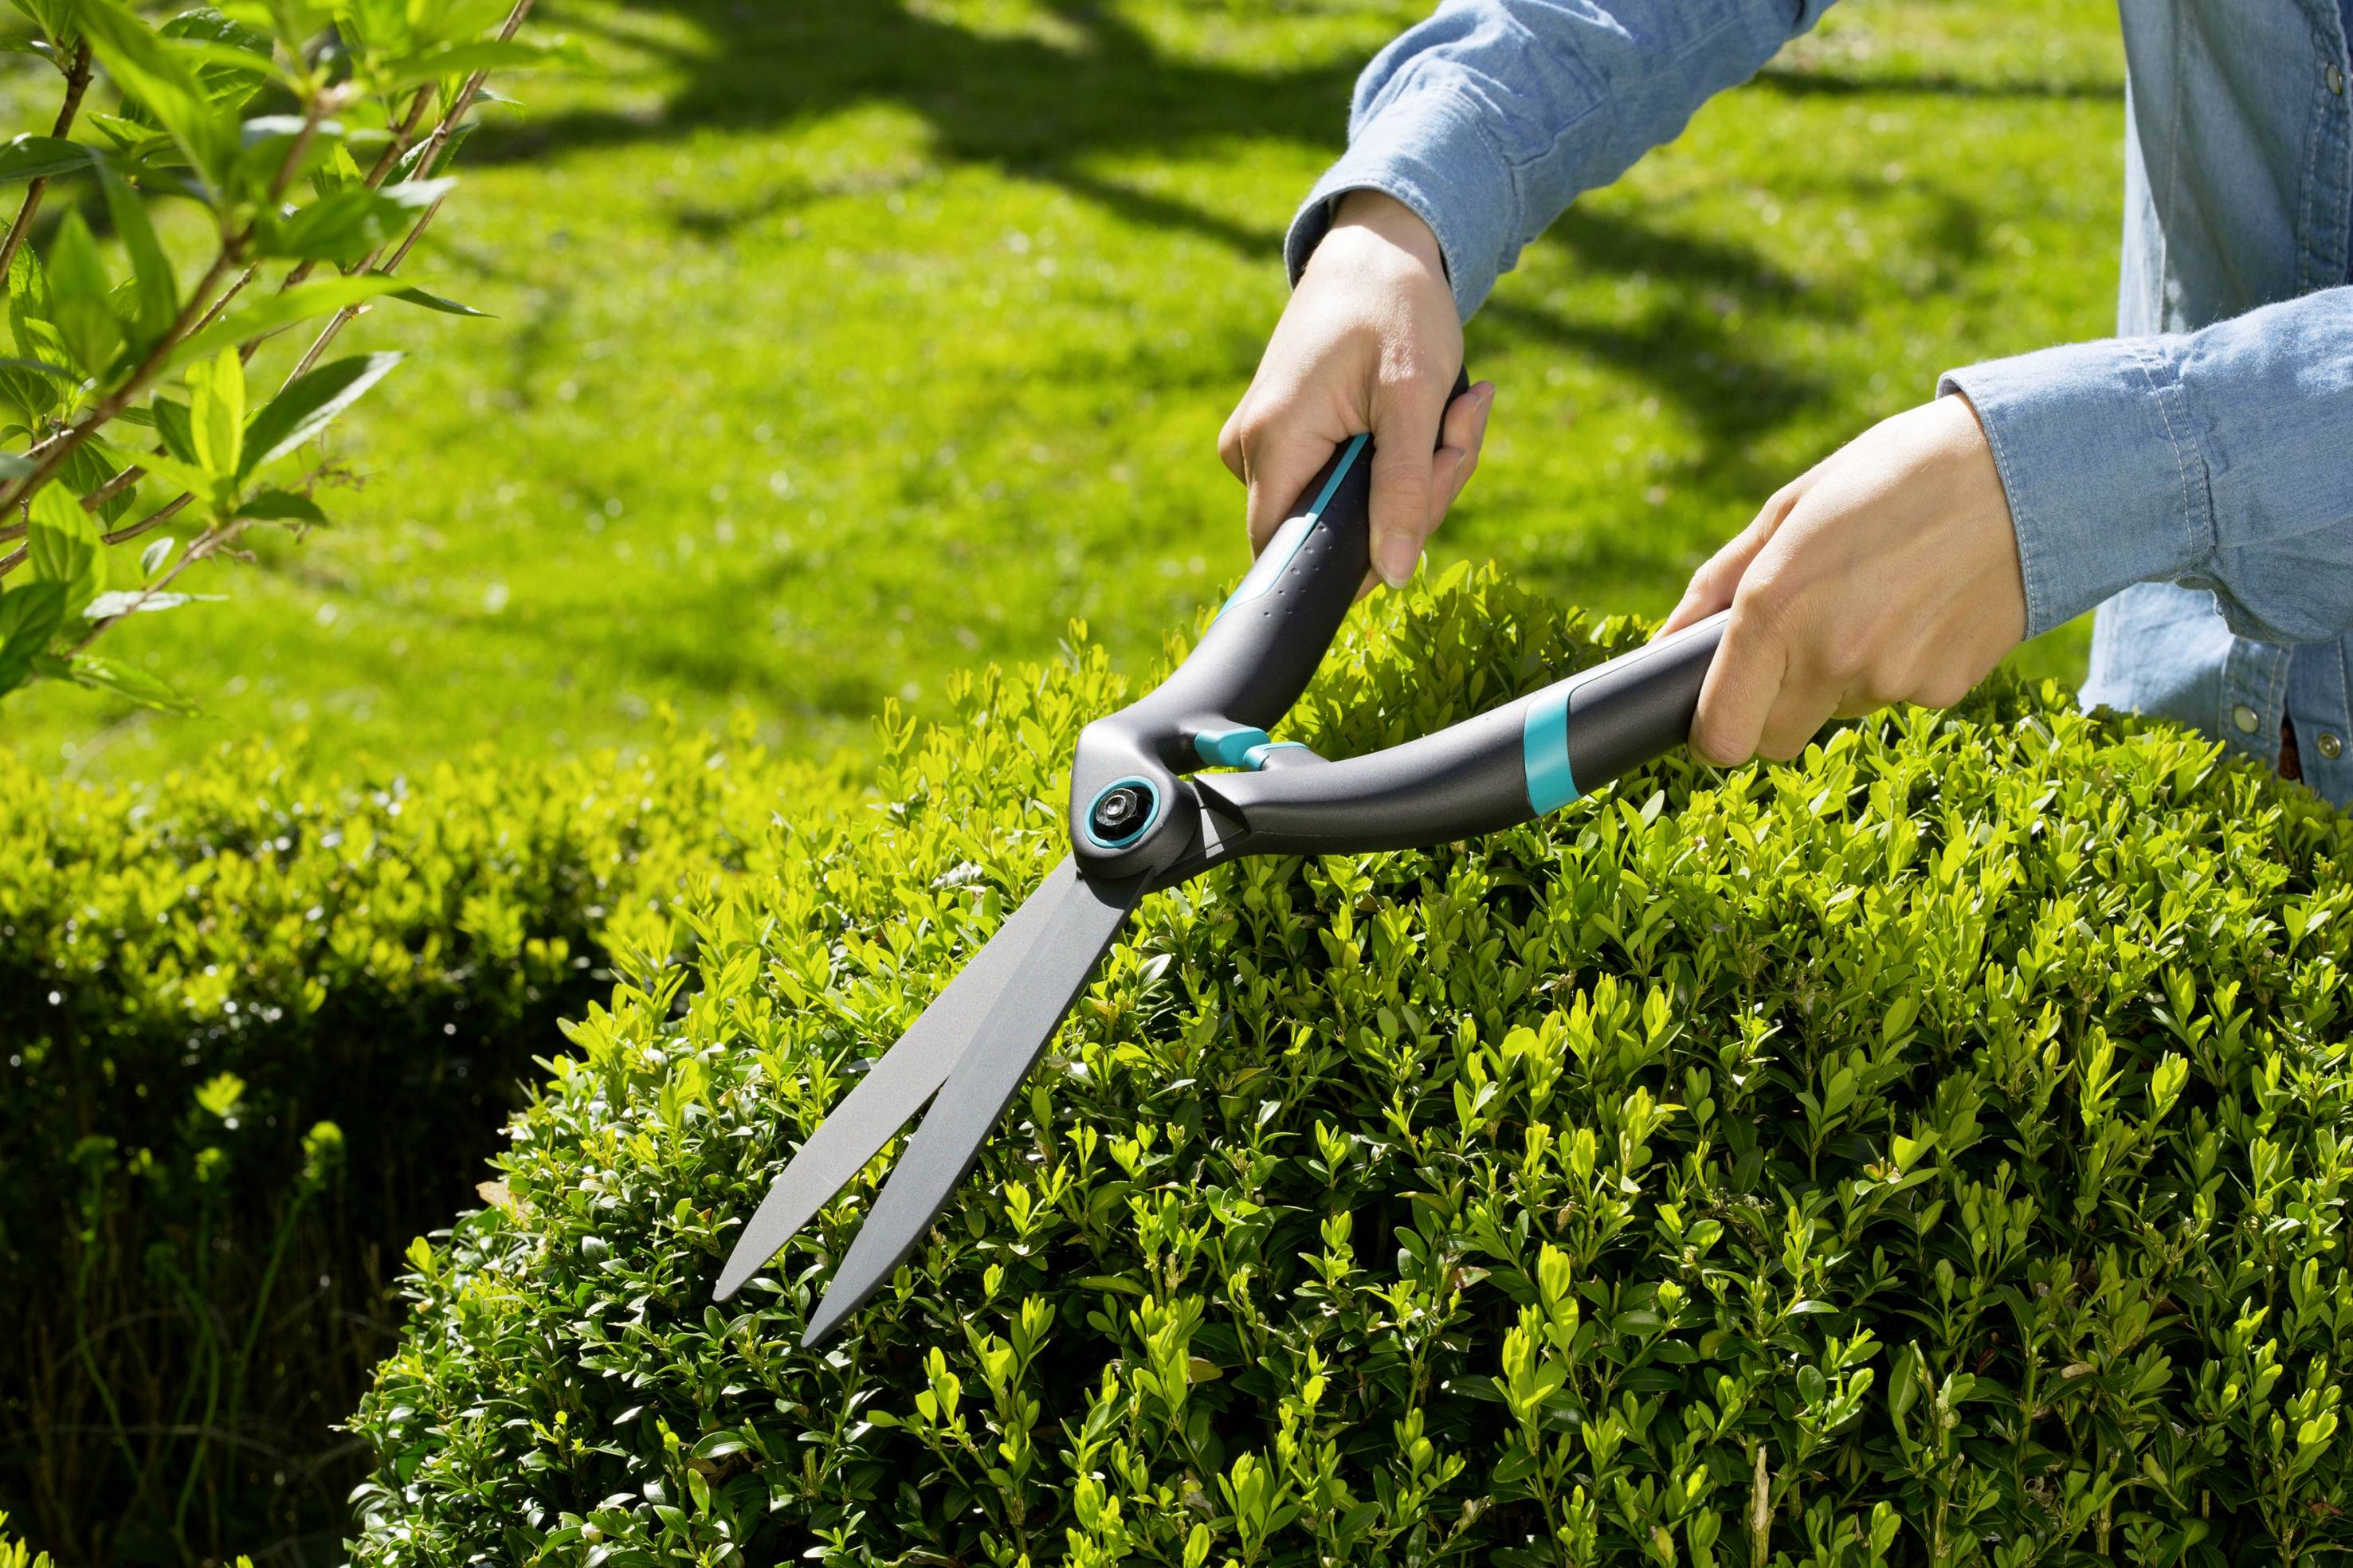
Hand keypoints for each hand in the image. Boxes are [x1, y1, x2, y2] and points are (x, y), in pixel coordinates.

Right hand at [1219, 189, 1494, 589]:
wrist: (1375, 247)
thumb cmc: (1396, 306)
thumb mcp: (1415, 397)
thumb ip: (1405, 488)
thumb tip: (1393, 576)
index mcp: (1271, 442)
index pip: (1290, 553)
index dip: (1357, 559)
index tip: (1419, 512)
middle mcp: (1248, 451)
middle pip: (1328, 531)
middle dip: (1412, 501)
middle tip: (1459, 435)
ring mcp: (1260, 444)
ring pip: (1343, 509)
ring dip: (1413, 479)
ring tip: (1451, 412)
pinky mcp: (1281, 437)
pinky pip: (1339, 481)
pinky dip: (1393, 462)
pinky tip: (1421, 418)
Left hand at [1657, 393, 2026, 764]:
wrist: (2031, 472)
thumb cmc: (1895, 475)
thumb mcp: (1792, 507)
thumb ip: (1720, 583)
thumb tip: (1666, 641)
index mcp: (1775, 609)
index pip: (1722, 737)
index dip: (1710, 736)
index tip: (1713, 718)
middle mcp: (1830, 657)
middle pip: (1774, 741)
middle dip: (1770, 709)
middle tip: (1795, 645)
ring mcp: (1893, 681)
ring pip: (1838, 712)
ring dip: (1840, 677)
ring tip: (1877, 595)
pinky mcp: (1947, 690)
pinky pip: (1899, 697)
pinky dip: (1899, 665)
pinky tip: (1923, 604)